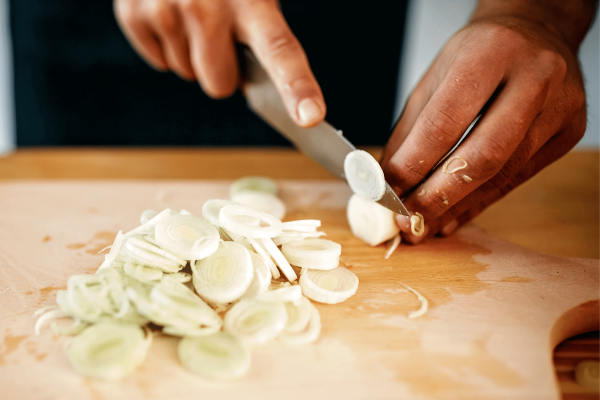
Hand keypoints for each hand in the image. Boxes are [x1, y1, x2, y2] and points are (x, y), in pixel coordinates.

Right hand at [113, 0, 325, 126]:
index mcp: (253, 1)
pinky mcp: (133, 12)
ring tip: (195, 13)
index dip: (297, 87)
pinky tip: (171, 13)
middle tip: (222, 34)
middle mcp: (207, 6)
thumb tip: (244, 84)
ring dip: (193, 53)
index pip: (281, 51)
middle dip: (222, 69)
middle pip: (218, 85)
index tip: (309, 116)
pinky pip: (159, 61)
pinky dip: (166, 45)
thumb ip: (262, 33)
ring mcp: (165, 10)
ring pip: (187, 74)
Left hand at [380, 1, 594, 242]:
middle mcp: (535, 77)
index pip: (445, 121)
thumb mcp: (435, 79)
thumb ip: (410, 131)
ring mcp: (559, 106)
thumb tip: (387, 181)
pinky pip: (517, 178)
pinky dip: (480, 202)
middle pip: (484, 155)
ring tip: (424, 225)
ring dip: (458, 207)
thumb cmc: (477, 55)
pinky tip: (453, 216)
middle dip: (439, 196)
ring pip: (503, 174)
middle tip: (407, 220)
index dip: (413, 164)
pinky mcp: (568, 133)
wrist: (535, 33)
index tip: (388, 191)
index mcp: (490, 52)